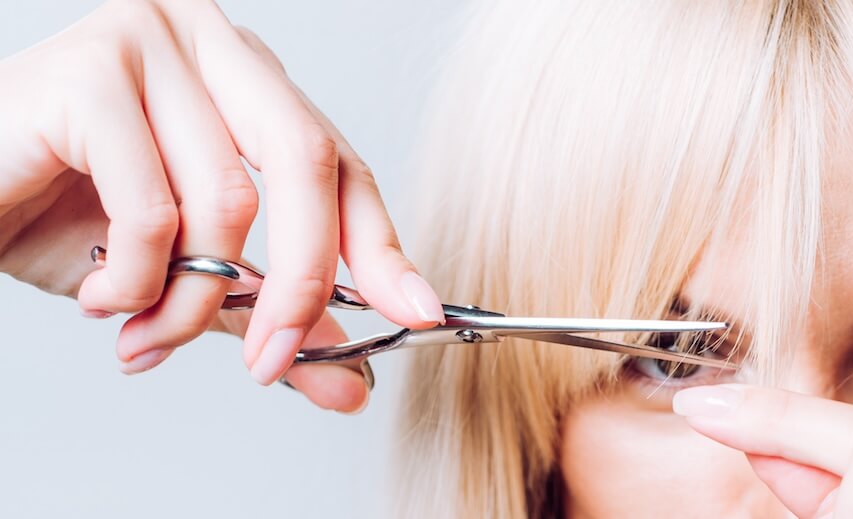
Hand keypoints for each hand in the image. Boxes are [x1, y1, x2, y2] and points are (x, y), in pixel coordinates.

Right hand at [0, 0, 443, 411]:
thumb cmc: (57, 213)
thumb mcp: (186, 275)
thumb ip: (267, 314)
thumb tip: (350, 381)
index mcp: (246, 78)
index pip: (343, 160)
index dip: (384, 245)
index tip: (417, 313)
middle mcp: (210, 43)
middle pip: (310, 162)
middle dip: (303, 281)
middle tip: (275, 362)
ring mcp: (151, 44)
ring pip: (228, 199)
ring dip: (191, 299)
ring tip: (145, 331)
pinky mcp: (89, 72)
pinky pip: (152, 208)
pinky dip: (134, 279)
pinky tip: (103, 294)